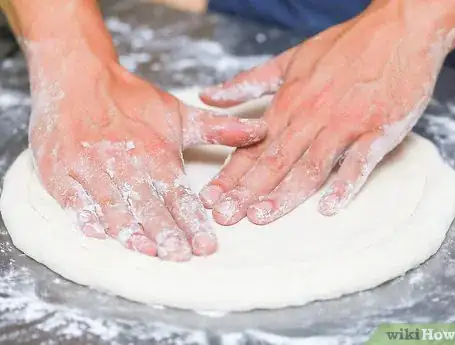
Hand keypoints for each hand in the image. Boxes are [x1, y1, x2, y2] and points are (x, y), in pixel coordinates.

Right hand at [28, 48, 266, 260]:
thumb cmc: (131, 100)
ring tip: (148, 251)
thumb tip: (261, 131)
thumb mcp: (178, 113)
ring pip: (113, 203)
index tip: (207, 245)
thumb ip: (218, 129)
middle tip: (181, 256)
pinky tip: (98, 233)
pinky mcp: (61, 168)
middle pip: (149, 204)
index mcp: (156, 151)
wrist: (78, 75)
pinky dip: (85, 214)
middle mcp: (126, 161)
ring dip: (131, 229)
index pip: (179, 194)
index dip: (194, 221)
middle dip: (166, 232)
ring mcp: (92, 165)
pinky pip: (73, 195)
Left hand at [199, 0, 454, 224]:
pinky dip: (345, 185)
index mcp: (288, 102)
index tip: (210, 198)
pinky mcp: (378, 129)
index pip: (252, 146)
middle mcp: (312, 116)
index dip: (229, 174)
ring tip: (260, 217)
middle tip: (224, 217)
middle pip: (274, 161)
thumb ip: (247, 82)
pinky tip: (329, 208)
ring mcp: (345, 124)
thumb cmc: (343, 45)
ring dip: (284, 194)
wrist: (400, 27)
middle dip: (246, 191)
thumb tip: (208, 96)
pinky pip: (360, 161)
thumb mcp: (288, 60)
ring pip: (310, 166)